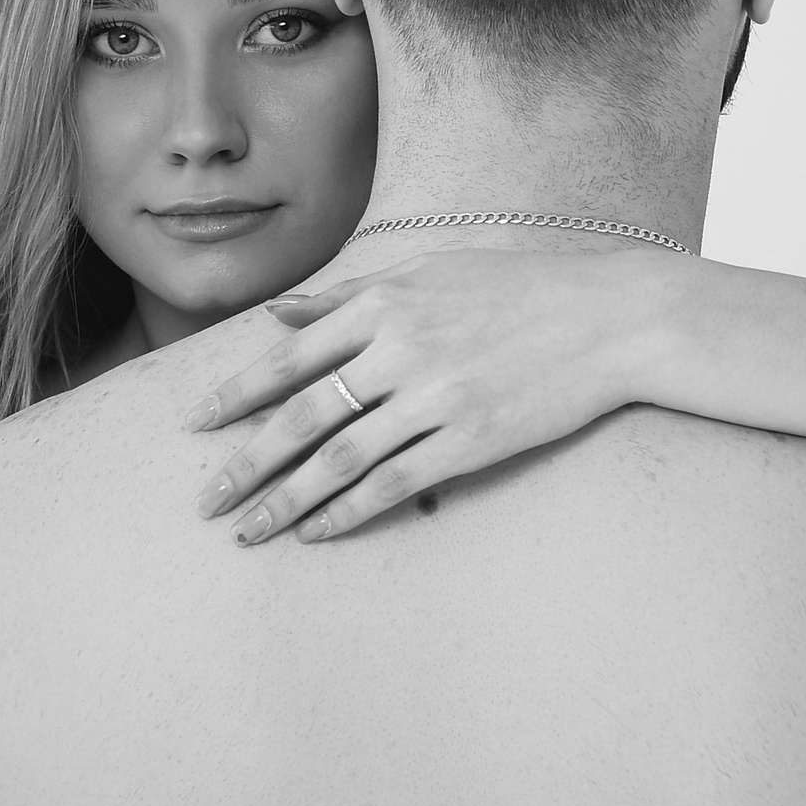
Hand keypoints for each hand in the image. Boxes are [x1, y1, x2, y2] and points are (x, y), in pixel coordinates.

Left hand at [185, 245, 680, 541]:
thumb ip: (351, 295)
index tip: (195, 425)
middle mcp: (400, 352)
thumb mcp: (430, 272)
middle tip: (204, 501)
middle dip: (245, 462)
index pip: (290, 357)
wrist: (610, 317)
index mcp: (384, 305)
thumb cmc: (521, 286)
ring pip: (339, 459)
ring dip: (285, 500)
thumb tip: (281, 313)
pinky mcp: (470, 442)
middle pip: (301, 417)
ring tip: (248, 532)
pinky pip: (393, 484)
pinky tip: (317, 533)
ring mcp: (434, 400)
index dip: (236, 394)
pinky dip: (348, 511)